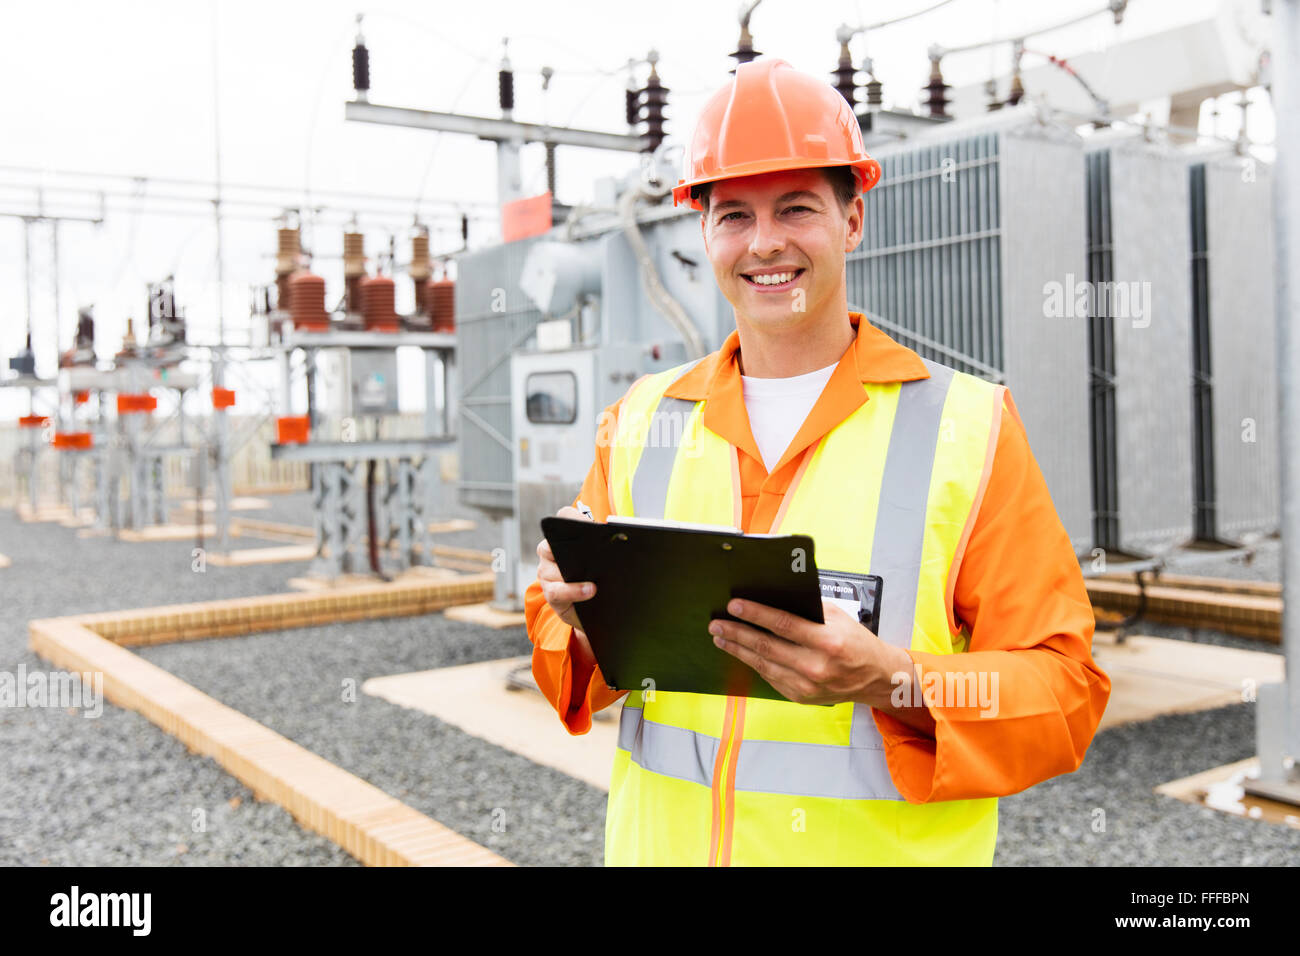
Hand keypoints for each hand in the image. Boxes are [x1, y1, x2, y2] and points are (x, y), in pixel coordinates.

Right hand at [536, 506, 597, 653]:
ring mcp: (546, 573)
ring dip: (570, 576)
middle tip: (587, 552)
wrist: (596, 606)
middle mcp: (549, 553)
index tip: (589, 525)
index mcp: (563, 537)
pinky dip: (574, 591)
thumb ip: (608, 546)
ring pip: (549, 570)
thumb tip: (624, 537)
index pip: (563, 518)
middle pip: (549, 545)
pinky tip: (590, 591)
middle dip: (566, 549)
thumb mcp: (605, 558)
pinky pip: (556, 591)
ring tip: (594, 584)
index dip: (573, 518)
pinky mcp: (551, 593)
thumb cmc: (600, 576)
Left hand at [708, 597, 916, 708]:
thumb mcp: (838, 617)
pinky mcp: (800, 696)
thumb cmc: (857, 643)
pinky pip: (771, 677)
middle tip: (717, 624)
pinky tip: (742, 652)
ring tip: (721, 638)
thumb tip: (772, 598)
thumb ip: (808, 609)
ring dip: (738, 649)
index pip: (783, 624)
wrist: (875, 678)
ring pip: (763, 664)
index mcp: (827, 642)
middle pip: (766, 647)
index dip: (755, 614)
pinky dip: (754, 663)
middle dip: (737, 633)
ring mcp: (807, 685)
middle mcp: (816, 666)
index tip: (735, 606)